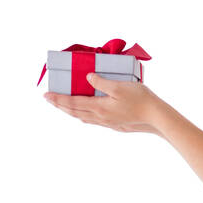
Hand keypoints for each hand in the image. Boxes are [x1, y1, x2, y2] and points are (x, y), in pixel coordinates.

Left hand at [43, 71, 164, 133]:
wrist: (156, 117)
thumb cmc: (140, 100)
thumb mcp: (119, 86)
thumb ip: (101, 82)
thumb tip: (87, 77)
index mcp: (99, 107)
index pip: (73, 103)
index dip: (58, 99)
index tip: (46, 95)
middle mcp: (100, 117)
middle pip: (75, 112)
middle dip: (60, 106)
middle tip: (49, 100)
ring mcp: (107, 122)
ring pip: (83, 118)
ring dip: (70, 112)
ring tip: (62, 106)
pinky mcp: (114, 124)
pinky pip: (93, 121)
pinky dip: (83, 116)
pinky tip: (84, 115)